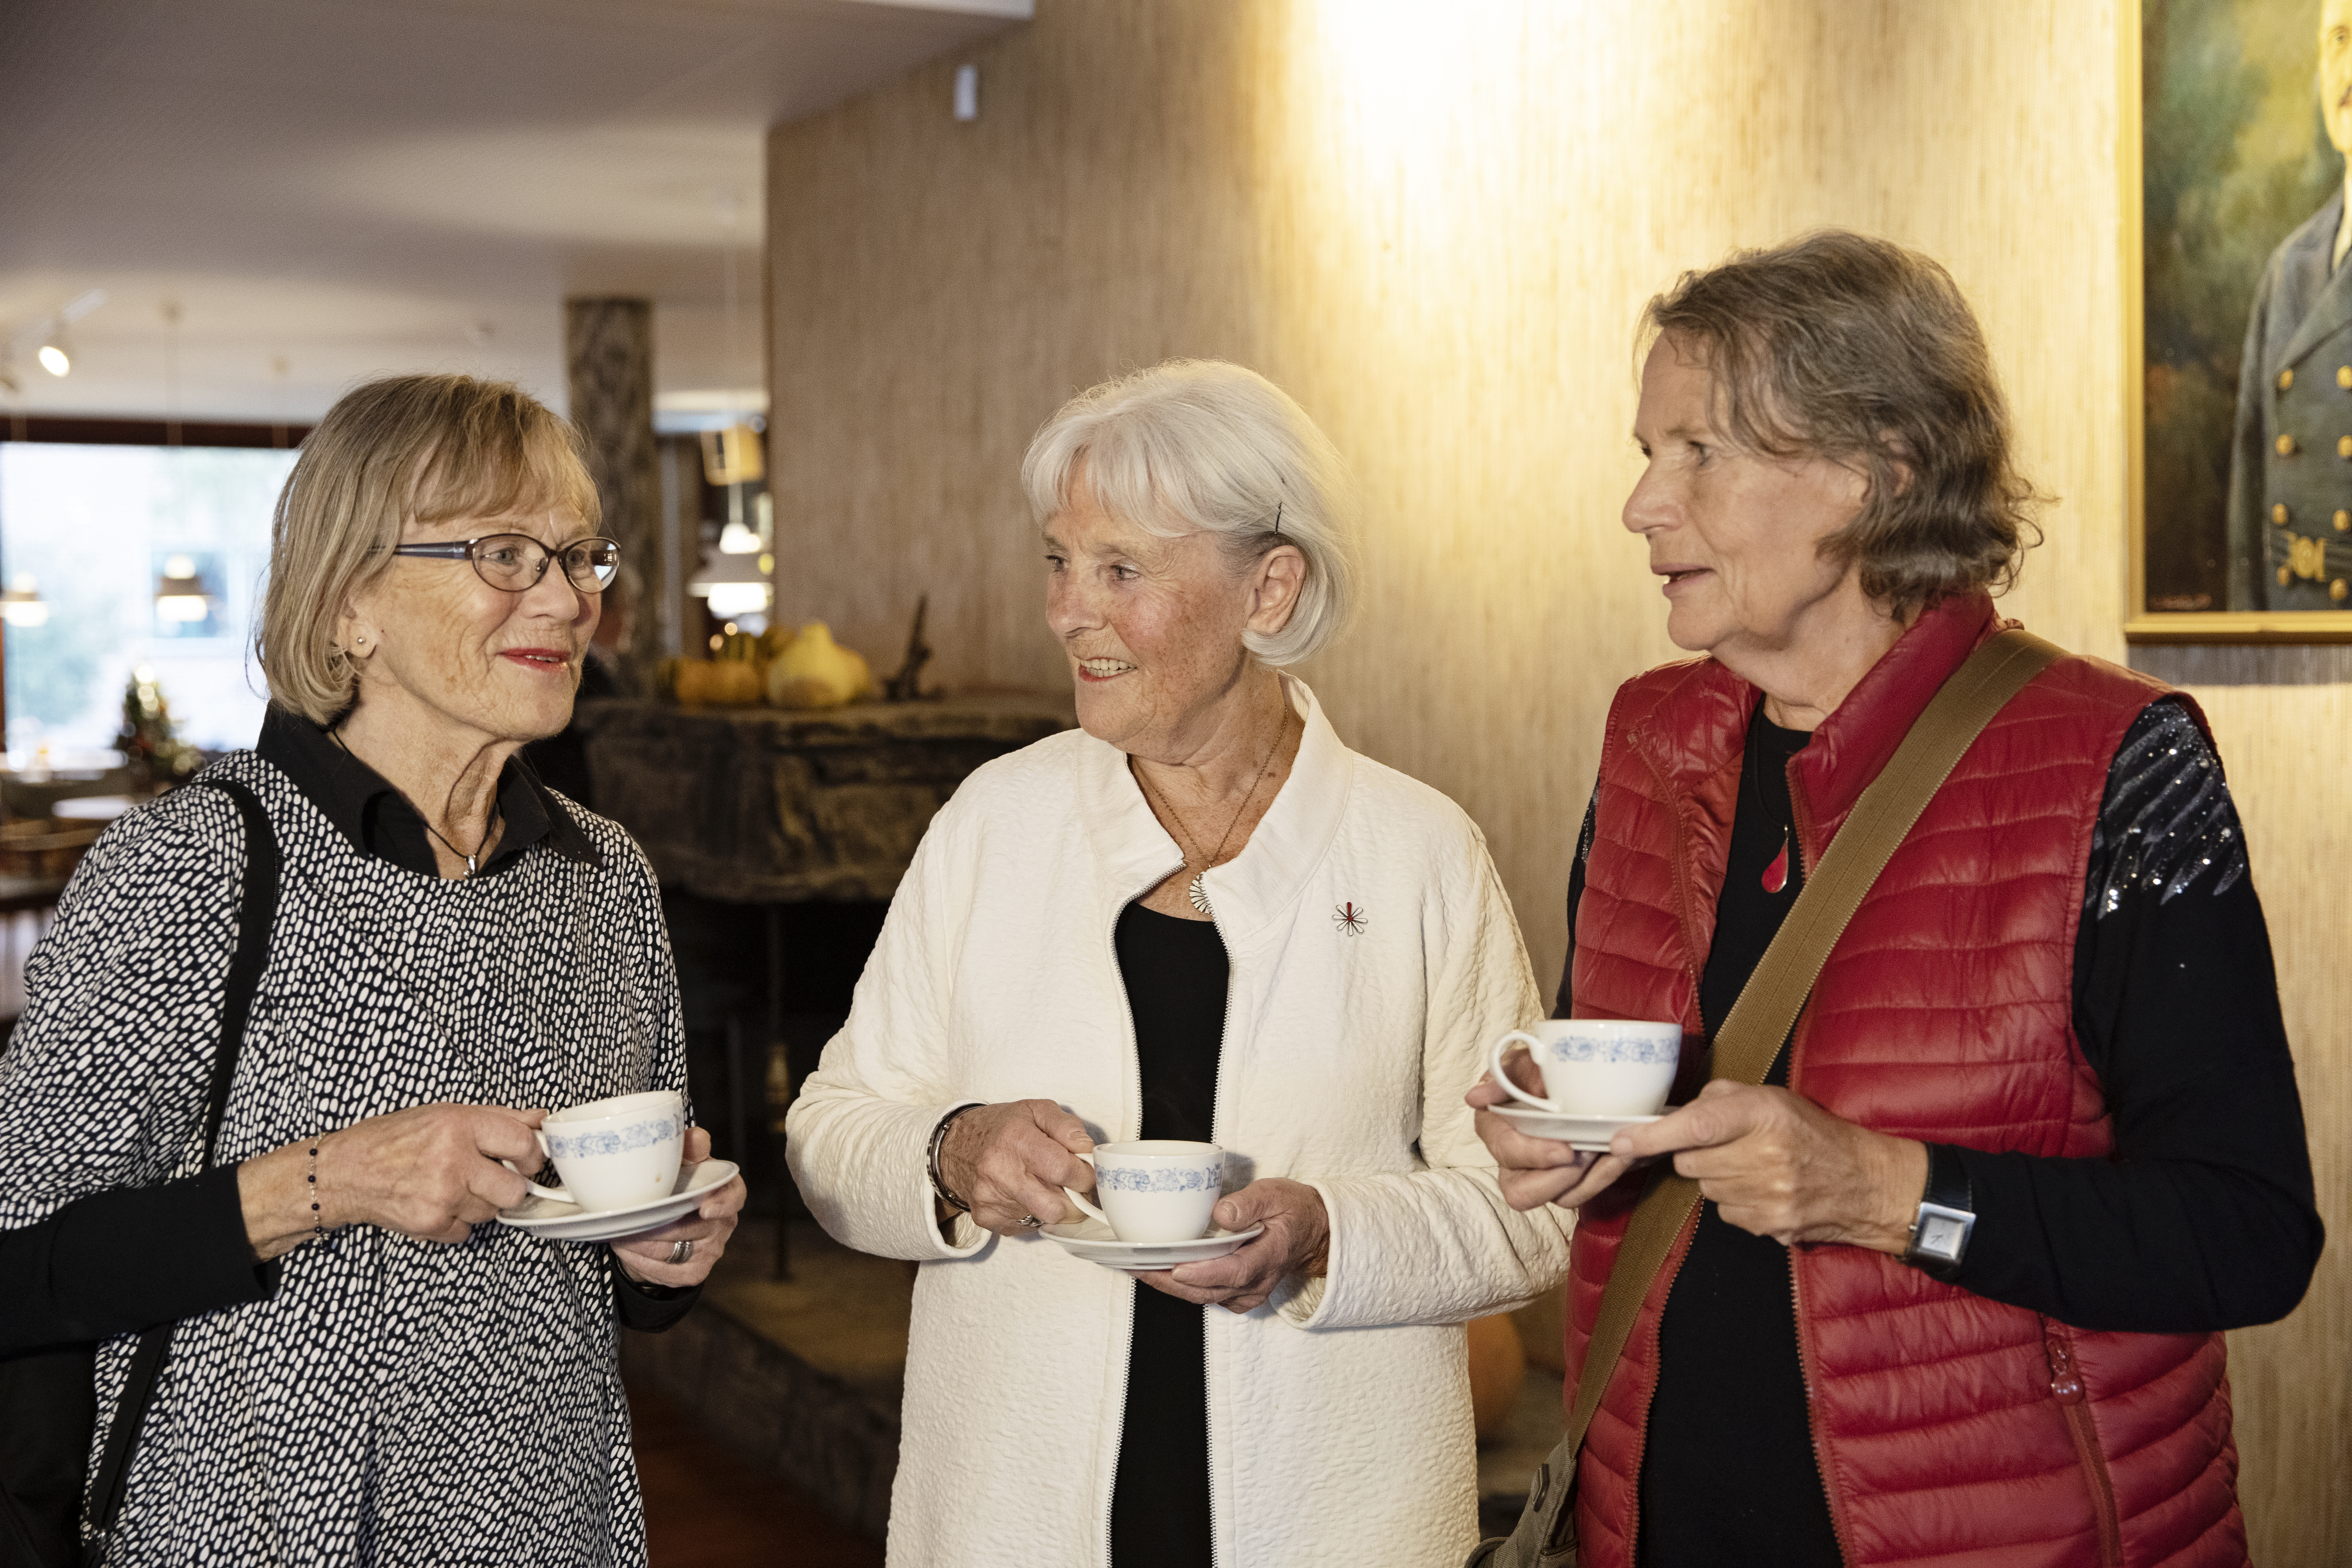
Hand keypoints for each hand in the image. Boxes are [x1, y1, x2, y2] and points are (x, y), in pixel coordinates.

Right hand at [238, 1102, 546, 1253]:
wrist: (344, 1171)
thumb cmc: (392, 1139)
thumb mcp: (445, 1113)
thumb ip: (499, 1117)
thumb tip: (541, 1119)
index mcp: (459, 1126)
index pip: (524, 1144)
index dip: (534, 1155)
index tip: (530, 1160)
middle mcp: (452, 1161)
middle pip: (515, 1189)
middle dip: (510, 1186)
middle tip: (494, 1178)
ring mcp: (441, 1196)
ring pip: (492, 1212)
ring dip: (481, 1203)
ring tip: (456, 1186)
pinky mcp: (431, 1223)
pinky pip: (467, 1231)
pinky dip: (458, 1222)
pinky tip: (439, 1203)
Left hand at [612, 1126, 745, 1287]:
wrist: (667, 1225)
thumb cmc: (679, 1185)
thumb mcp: (684, 1162)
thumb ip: (691, 1148)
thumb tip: (695, 1136)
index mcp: (727, 1192)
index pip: (733, 1197)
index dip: (722, 1204)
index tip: (705, 1208)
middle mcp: (723, 1224)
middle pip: (691, 1229)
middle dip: (657, 1225)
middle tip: (629, 1218)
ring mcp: (711, 1252)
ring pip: (672, 1251)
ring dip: (641, 1242)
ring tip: (617, 1231)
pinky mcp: (694, 1273)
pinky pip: (664, 1271)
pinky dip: (639, 1260)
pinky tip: (624, 1247)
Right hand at [937, 1099, 1096, 1236]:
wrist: (957, 1145)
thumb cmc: (1002, 1127)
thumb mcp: (1037, 1110)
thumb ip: (1067, 1126)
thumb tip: (1086, 1150)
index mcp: (1016, 1140)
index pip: (1063, 1170)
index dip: (1085, 1175)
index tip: (1087, 1172)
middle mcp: (1000, 1172)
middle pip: (1057, 1207)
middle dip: (1075, 1200)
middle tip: (1072, 1185)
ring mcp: (991, 1199)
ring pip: (1045, 1220)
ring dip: (1055, 1206)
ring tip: (1047, 1185)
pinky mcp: (986, 1218)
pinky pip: (1026, 1227)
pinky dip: (1034, 1213)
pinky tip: (1026, 1194)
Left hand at [1150, 1178, 1328, 1313]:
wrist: (1310, 1231)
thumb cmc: (1291, 1209)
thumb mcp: (1275, 1194)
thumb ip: (1249, 1203)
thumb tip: (1221, 1213)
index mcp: (1269, 1255)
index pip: (1235, 1271)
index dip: (1204, 1273)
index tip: (1176, 1267)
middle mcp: (1257, 1281)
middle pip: (1209, 1291)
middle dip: (1169, 1282)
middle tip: (1135, 1265)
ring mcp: (1247, 1292)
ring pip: (1202, 1297)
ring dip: (1168, 1285)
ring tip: (1136, 1267)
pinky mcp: (1237, 1293)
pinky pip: (1205, 1296)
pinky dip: (1180, 1287)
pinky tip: (1158, 1272)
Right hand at [1466, 1048, 1638, 1210]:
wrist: (1575, 1073)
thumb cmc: (1541, 1066)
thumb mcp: (1521, 1062)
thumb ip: (1500, 1077)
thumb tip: (1474, 1097)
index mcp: (1495, 1128)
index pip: (1505, 1152)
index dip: (1533, 1155)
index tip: (1565, 1149)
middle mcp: (1513, 1160)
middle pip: (1521, 1193)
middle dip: (1557, 1180)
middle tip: (1586, 1155)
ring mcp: (1542, 1174)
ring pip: (1560, 1199)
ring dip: (1589, 1179)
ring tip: (1611, 1152)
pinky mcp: (1569, 1181)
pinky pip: (1584, 1193)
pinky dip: (1605, 1177)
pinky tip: (1621, 1155)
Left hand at [1610, 1080, 1925, 1251]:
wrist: (1865, 1183)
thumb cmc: (1814, 1134)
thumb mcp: (1773, 1098)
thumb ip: (1721, 1098)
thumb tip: (1677, 1112)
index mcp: (1764, 1116)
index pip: (1696, 1126)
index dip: (1652, 1135)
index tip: (1619, 1140)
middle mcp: (1765, 1158)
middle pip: (1690, 1162)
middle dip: (1697, 1154)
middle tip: (1729, 1146)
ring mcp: (1767, 1197)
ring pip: (1705, 1189)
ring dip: (1719, 1178)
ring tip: (1755, 1167)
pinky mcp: (1769, 1226)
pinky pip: (1726, 1212)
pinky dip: (1737, 1201)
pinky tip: (1765, 1190)